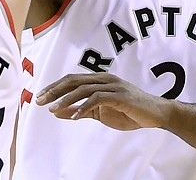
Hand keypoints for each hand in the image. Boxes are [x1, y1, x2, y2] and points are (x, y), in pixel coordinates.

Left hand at [36, 72, 167, 130]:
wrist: (155, 115)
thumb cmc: (129, 111)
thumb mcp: (100, 113)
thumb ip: (80, 111)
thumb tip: (57, 111)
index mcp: (99, 80)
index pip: (72, 79)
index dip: (55, 87)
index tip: (40, 96)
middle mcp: (104, 79)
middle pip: (74, 81)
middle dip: (55, 90)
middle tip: (39, 100)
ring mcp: (113, 86)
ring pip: (83, 88)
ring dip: (66, 99)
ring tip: (53, 109)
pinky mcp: (120, 96)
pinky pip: (97, 99)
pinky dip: (83, 107)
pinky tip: (73, 116)